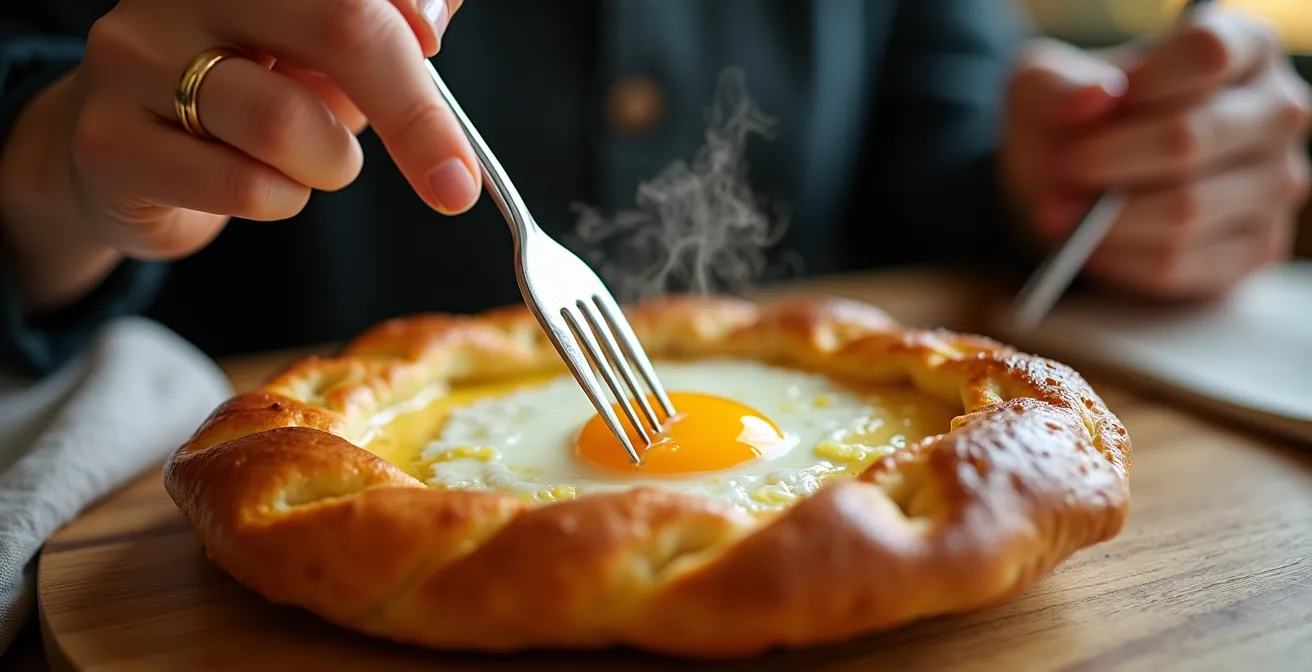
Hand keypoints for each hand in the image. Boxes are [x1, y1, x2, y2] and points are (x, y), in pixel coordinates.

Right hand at [0, 0, 476, 310]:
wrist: (129, 155)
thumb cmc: (251, 94)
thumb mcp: (329, 51)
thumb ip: (391, 24)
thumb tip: (435, 15)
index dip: (414, 13)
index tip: (441, 56)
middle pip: (341, 27)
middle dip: (415, 115)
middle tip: (454, 182)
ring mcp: (134, 58)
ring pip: (286, 122)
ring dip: (331, 164)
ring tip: (316, 163)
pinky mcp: (109, 140)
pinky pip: (243, 185)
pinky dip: (281, 200)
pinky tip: (259, 186)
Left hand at [1002, 7, 1311, 299]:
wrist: (1076, 184)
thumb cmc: (1074, 120)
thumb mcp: (1045, 87)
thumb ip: (1059, 86)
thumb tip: (1096, 97)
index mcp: (1244, 48)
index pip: (1207, 54)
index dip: (1144, 81)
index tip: (1095, 104)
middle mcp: (1277, 111)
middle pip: (1192, 137)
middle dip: (1109, 160)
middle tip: (1060, 170)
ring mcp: (1277, 183)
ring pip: (1186, 210)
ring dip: (1107, 219)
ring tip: (1056, 213)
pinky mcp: (1257, 247)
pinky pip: (1180, 264)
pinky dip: (1121, 261)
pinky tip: (1088, 248)